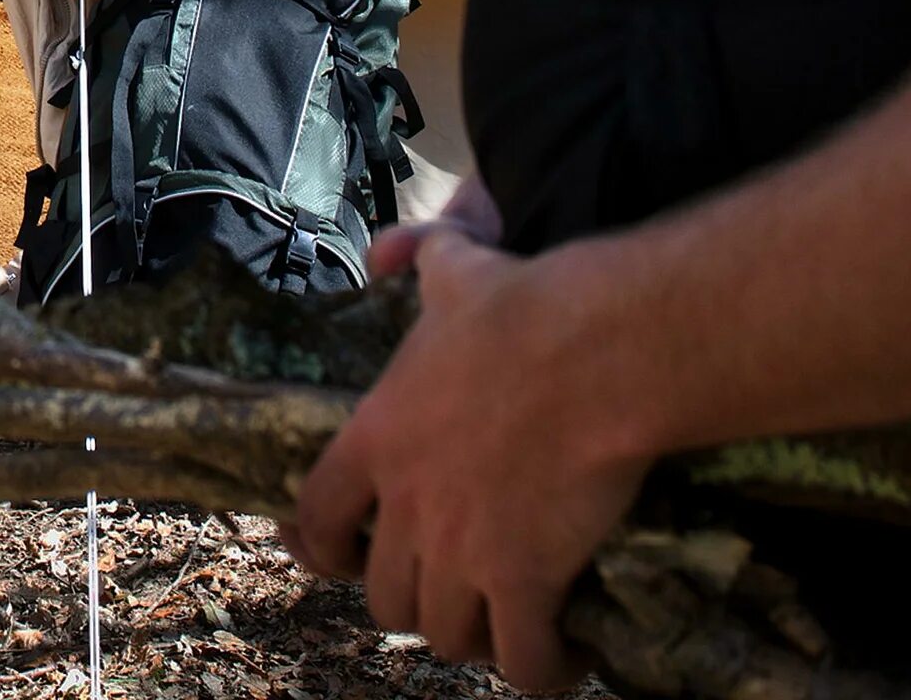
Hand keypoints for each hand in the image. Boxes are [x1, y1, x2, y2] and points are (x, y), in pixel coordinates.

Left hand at [280, 229, 649, 690]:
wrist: (594, 347)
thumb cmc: (523, 305)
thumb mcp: (455, 266)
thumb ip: (417, 254)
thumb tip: (388, 253)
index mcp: (376, 438)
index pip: (315, 516)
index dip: (320, 549)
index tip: (336, 560)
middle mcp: (406, 505)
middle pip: (384, 595)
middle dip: (414, 599)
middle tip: (452, 588)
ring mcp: (461, 549)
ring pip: (445, 632)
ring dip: (473, 636)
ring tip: (506, 627)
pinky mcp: (525, 580)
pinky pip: (520, 659)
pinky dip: (541, 671)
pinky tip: (563, 661)